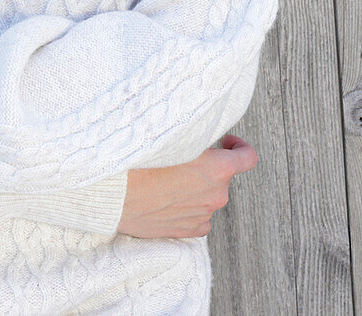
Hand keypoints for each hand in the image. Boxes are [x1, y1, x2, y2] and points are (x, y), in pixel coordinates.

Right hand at [117, 135, 258, 238]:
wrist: (117, 194)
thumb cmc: (141, 161)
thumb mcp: (173, 137)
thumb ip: (196, 138)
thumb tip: (202, 134)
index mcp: (217, 169)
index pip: (248, 158)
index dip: (240, 147)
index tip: (227, 142)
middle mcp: (216, 194)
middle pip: (222, 175)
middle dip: (207, 166)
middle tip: (182, 156)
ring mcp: (204, 215)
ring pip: (208, 195)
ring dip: (196, 186)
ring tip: (168, 178)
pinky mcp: (189, 230)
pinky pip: (199, 215)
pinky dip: (189, 206)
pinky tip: (169, 198)